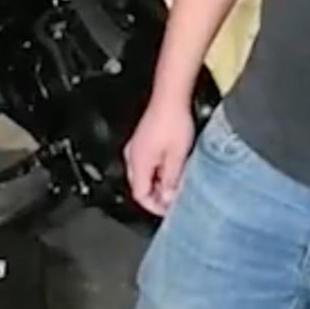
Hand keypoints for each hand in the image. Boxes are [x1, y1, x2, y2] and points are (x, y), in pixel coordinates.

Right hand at [124, 96, 195, 215]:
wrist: (169, 98)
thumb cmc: (172, 122)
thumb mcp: (177, 156)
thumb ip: (172, 179)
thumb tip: (169, 197)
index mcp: (138, 163)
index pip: (140, 195)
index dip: (154, 206)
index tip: (168, 210)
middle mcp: (132, 156)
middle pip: (140, 186)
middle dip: (157, 196)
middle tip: (174, 199)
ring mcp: (136, 148)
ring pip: (143, 175)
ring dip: (158, 183)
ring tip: (176, 184)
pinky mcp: (142, 141)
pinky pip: (146, 163)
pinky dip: (157, 171)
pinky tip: (171, 168)